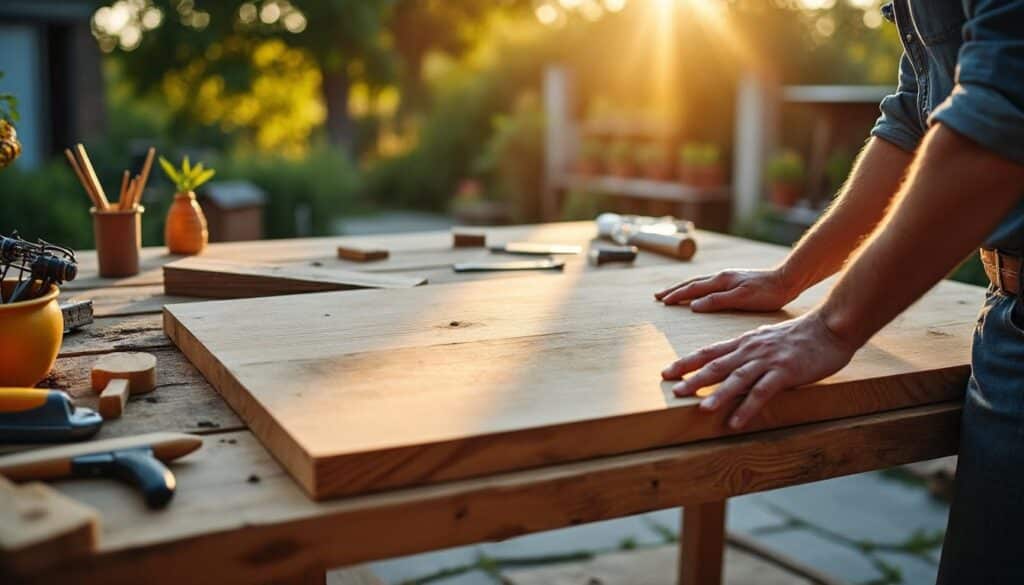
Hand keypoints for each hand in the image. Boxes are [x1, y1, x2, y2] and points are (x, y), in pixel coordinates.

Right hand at [654, 269, 798, 312]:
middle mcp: (722, 277)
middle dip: (674, 290)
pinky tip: (699, 292)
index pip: (692, 288)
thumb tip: (692, 305)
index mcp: (721, 280)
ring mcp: (728, 278)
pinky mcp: (735, 281)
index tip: (661, 301)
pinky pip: (708, 284)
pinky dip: (697, 288)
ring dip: (684, 288)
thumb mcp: (741, 299)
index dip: (676, 295)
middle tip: (657, 296)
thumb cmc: (767, 293)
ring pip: (700, 282)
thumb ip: (717, 301)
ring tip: (672, 292)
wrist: (787, 281)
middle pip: (692, 283)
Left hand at [660, 310, 857, 428]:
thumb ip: (748, 350)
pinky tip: (736, 422)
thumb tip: (731, 362)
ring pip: (736, 378)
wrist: (830, 327)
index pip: (709, 352)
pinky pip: (762, 393)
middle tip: (672, 390)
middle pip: (716, 365)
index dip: (687, 362)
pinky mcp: (785, 372)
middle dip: (692, 378)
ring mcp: (767, 360)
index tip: (667, 372)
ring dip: (717, 394)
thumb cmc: (800, 336)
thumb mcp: (767, 339)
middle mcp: (751, 350)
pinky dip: (747, 409)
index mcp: (744, 342)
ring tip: (700, 408)